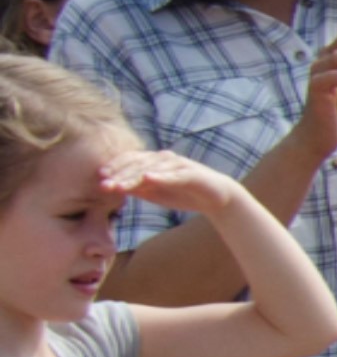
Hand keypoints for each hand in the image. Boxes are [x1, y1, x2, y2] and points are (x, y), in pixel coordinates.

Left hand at [102, 148, 244, 220]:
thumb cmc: (182, 193)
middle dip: (120, 174)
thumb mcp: (153, 192)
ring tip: (120, 185)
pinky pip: (174, 174)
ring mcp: (178, 165)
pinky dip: (161, 176)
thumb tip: (110, 186)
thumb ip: (134, 187)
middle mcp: (164, 159)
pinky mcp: (191, 174)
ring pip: (152, 168)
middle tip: (105, 184)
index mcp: (154, 161)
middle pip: (138, 163)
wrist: (216, 197)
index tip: (100, 178)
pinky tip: (149, 178)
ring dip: (134, 176)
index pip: (130, 160)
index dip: (115, 167)